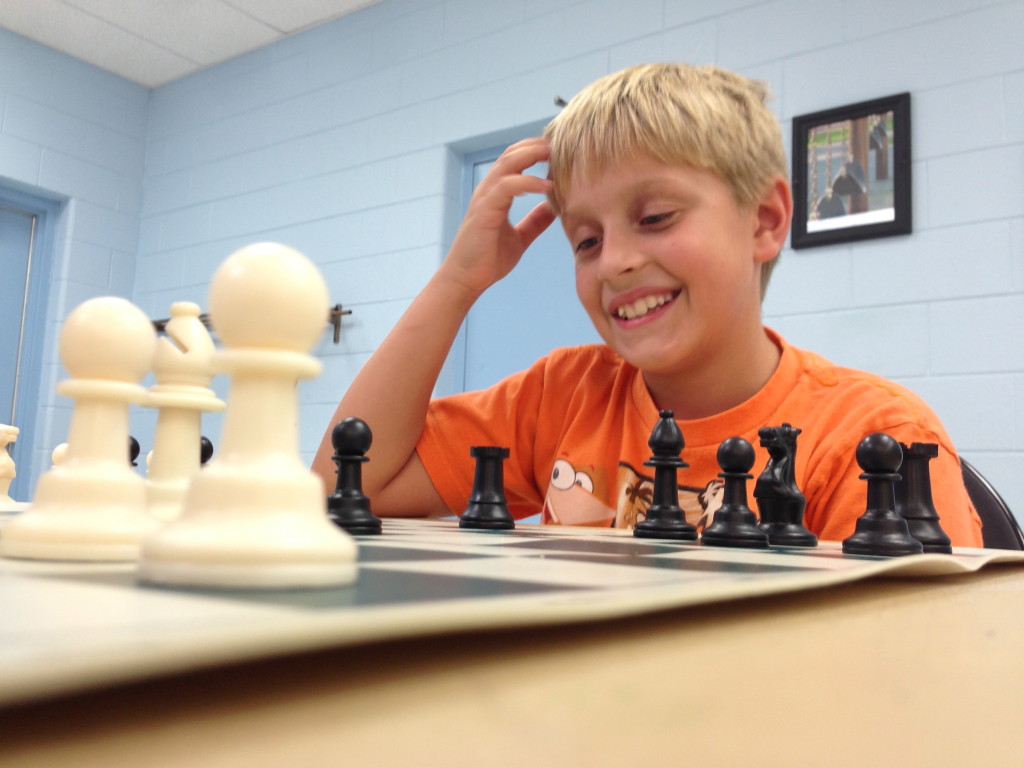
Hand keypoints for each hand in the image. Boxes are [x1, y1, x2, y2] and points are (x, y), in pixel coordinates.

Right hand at [441, 138, 556, 298]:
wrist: (466, 280)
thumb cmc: (487, 260)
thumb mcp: (519, 237)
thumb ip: (535, 222)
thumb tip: (553, 208)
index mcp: (496, 194)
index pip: (515, 160)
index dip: (536, 150)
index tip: (561, 150)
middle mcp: (488, 190)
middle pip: (512, 153)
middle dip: (537, 145)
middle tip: (563, 143)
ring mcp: (485, 199)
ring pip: (508, 163)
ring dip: (533, 155)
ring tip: (555, 155)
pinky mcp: (484, 212)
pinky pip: (506, 187)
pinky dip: (528, 183)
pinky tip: (546, 187)